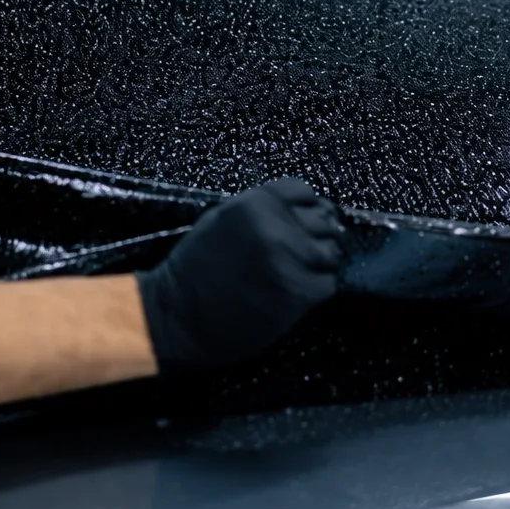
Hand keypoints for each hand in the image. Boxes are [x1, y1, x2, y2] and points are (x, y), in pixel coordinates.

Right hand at [137, 178, 345, 372]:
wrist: (177, 317)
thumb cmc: (194, 269)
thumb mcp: (221, 220)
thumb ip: (260, 209)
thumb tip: (301, 209)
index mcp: (255, 203)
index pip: (305, 191)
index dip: (308, 207)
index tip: (305, 221)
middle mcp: (277, 226)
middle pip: (324, 220)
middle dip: (318, 235)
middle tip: (306, 251)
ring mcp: (291, 259)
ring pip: (332, 252)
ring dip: (322, 262)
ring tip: (302, 272)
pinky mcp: (298, 293)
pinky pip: (328, 283)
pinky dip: (318, 287)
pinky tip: (297, 292)